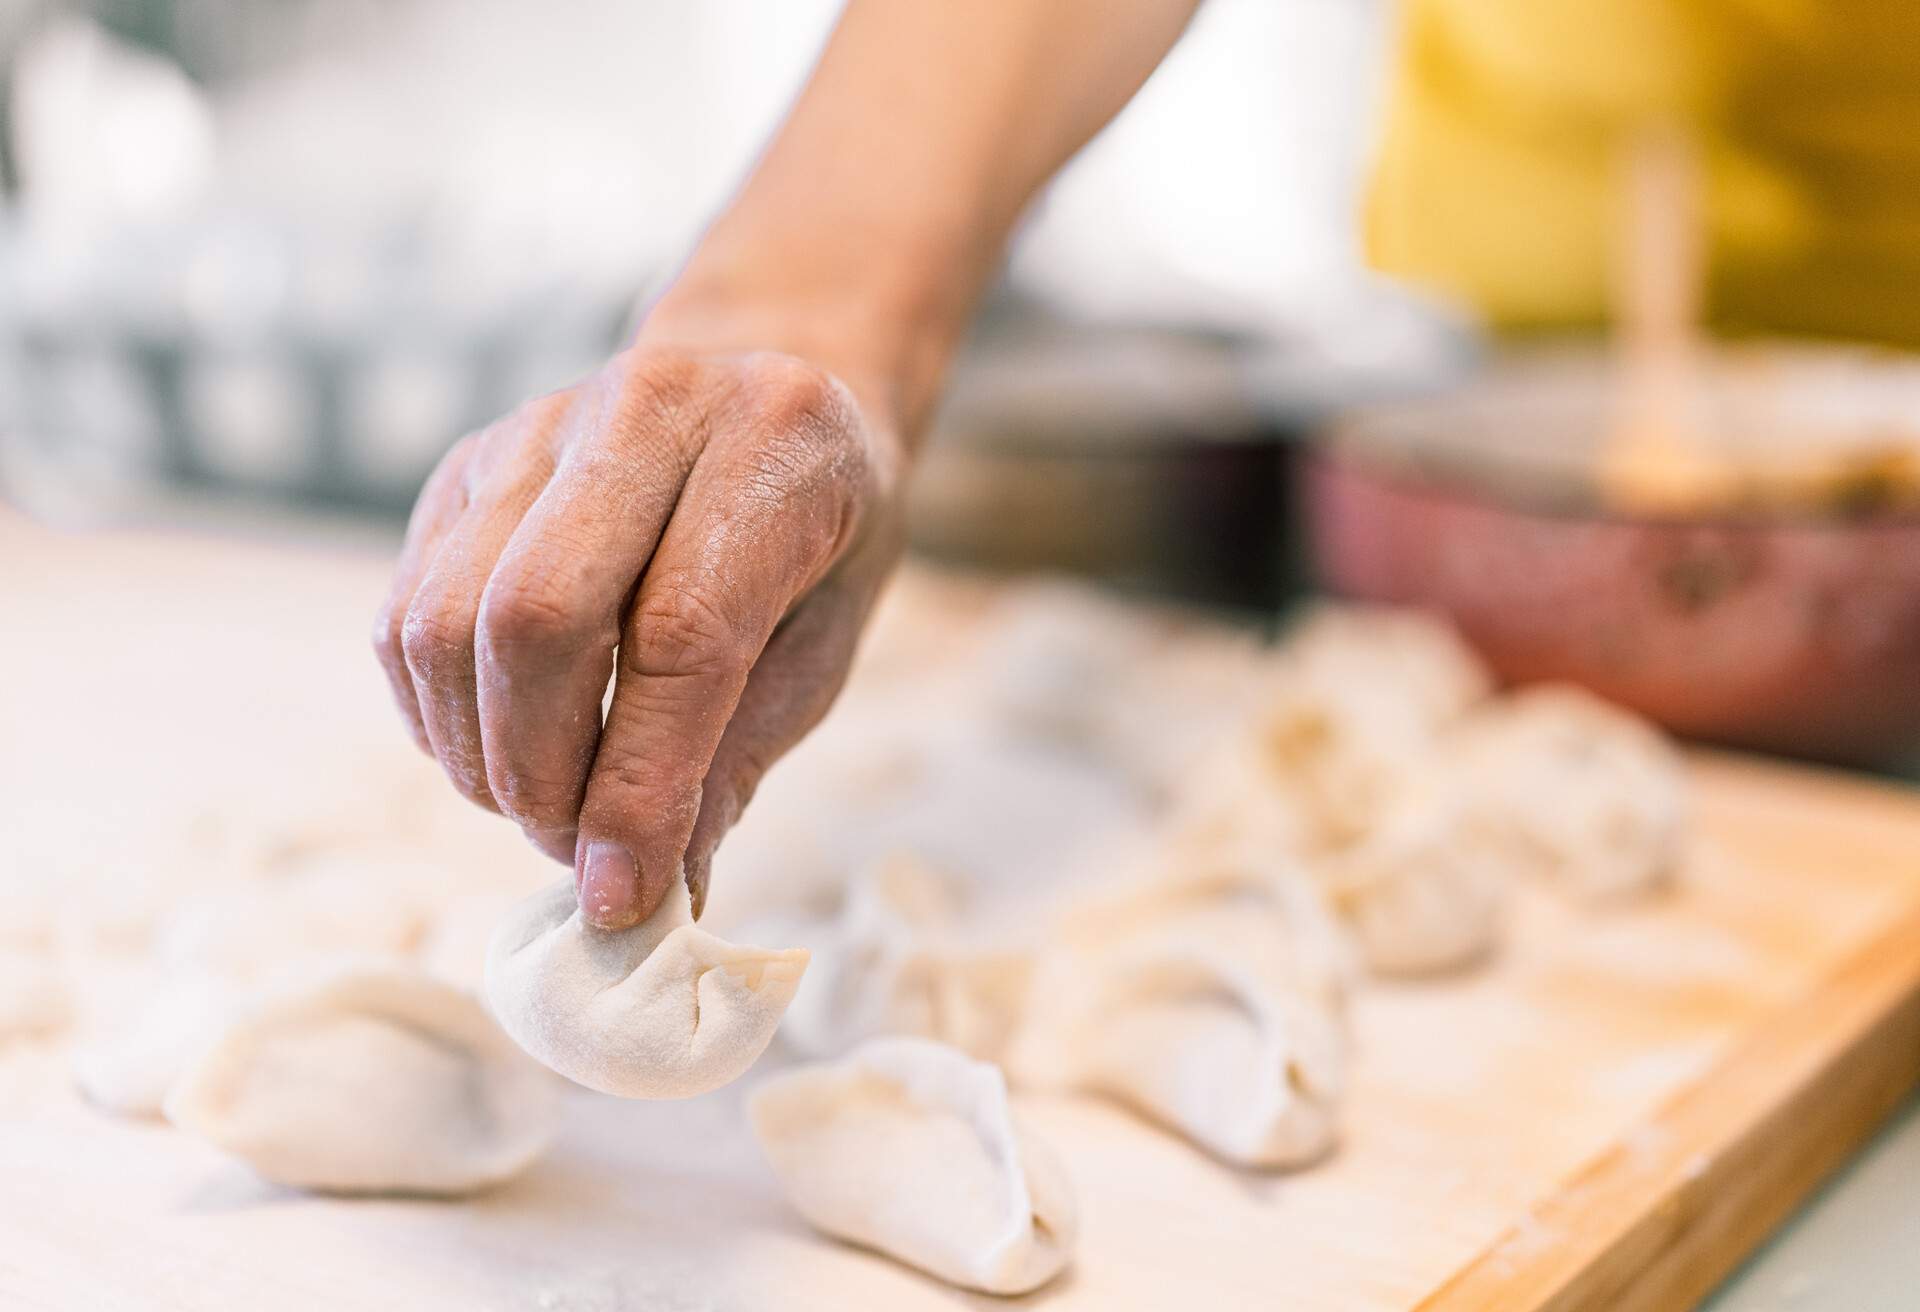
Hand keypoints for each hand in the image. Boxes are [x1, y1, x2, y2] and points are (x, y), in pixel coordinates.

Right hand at [373, 347, 905, 927]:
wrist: (767, 373)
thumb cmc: (818, 527)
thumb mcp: (827, 636)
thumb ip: (739, 754)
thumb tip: (651, 890)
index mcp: (772, 442)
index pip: (681, 634)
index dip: (642, 785)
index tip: (624, 894)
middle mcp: (642, 409)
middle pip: (533, 618)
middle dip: (542, 775)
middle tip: (575, 848)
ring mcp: (534, 428)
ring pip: (447, 621)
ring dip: (480, 757)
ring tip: (545, 806)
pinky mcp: (462, 466)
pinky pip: (408, 615)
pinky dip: (438, 716)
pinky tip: (500, 746)